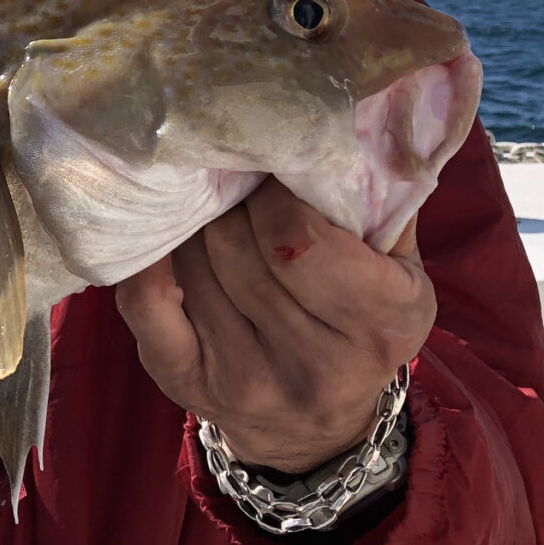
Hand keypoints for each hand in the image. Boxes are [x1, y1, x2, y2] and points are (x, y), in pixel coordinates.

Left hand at [114, 177, 433, 473]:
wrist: (315, 429)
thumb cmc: (358, 324)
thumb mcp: (399, 270)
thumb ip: (378, 200)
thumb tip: (345, 115)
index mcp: (381, 324)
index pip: (299, 237)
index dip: (275, 192)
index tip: (273, 174)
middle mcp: (314, 363)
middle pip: (237, 244)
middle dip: (232, 201)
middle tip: (234, 183)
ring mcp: (244, 378)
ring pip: (192, 260)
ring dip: (194, 224)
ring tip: (209, 210)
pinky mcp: (184, 382)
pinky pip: (144, 300)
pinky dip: (146, 256)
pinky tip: (158, 232)